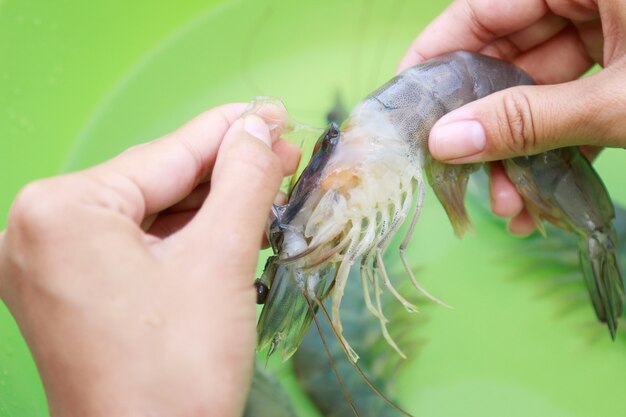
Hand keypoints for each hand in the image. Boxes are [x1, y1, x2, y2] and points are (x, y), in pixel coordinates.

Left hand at [0, 103, 299, 416]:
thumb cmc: (177, 371)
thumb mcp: (220, 259)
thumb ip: (243, 179)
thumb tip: (260, 127)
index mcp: (62, 210)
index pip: (165, 154)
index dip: (230, 130)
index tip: (274, 112)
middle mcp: (39, 229)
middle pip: (154, 182)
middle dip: (223, 170)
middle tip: (281, 151)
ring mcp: (47, 262)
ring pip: (147, 213)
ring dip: (208, 202)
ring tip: (266, 184)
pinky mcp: (66, 289)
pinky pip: (132, 243)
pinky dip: (182, 234)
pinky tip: (227, 221)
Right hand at [399, 0, 625, 235]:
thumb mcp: (615, 104)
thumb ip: (528, 120)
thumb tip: (445, 143)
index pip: (482, 9)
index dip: (435, 56)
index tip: (407, 106)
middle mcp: (586, 0)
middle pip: (507, 57)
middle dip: (486, 126)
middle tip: (460, 174)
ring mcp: (610, 30)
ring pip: (538, 89)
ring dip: (521, 149)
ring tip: (510, 204)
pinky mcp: (623, 66)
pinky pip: (572, 101)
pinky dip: (558, 146)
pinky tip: (542, 195)